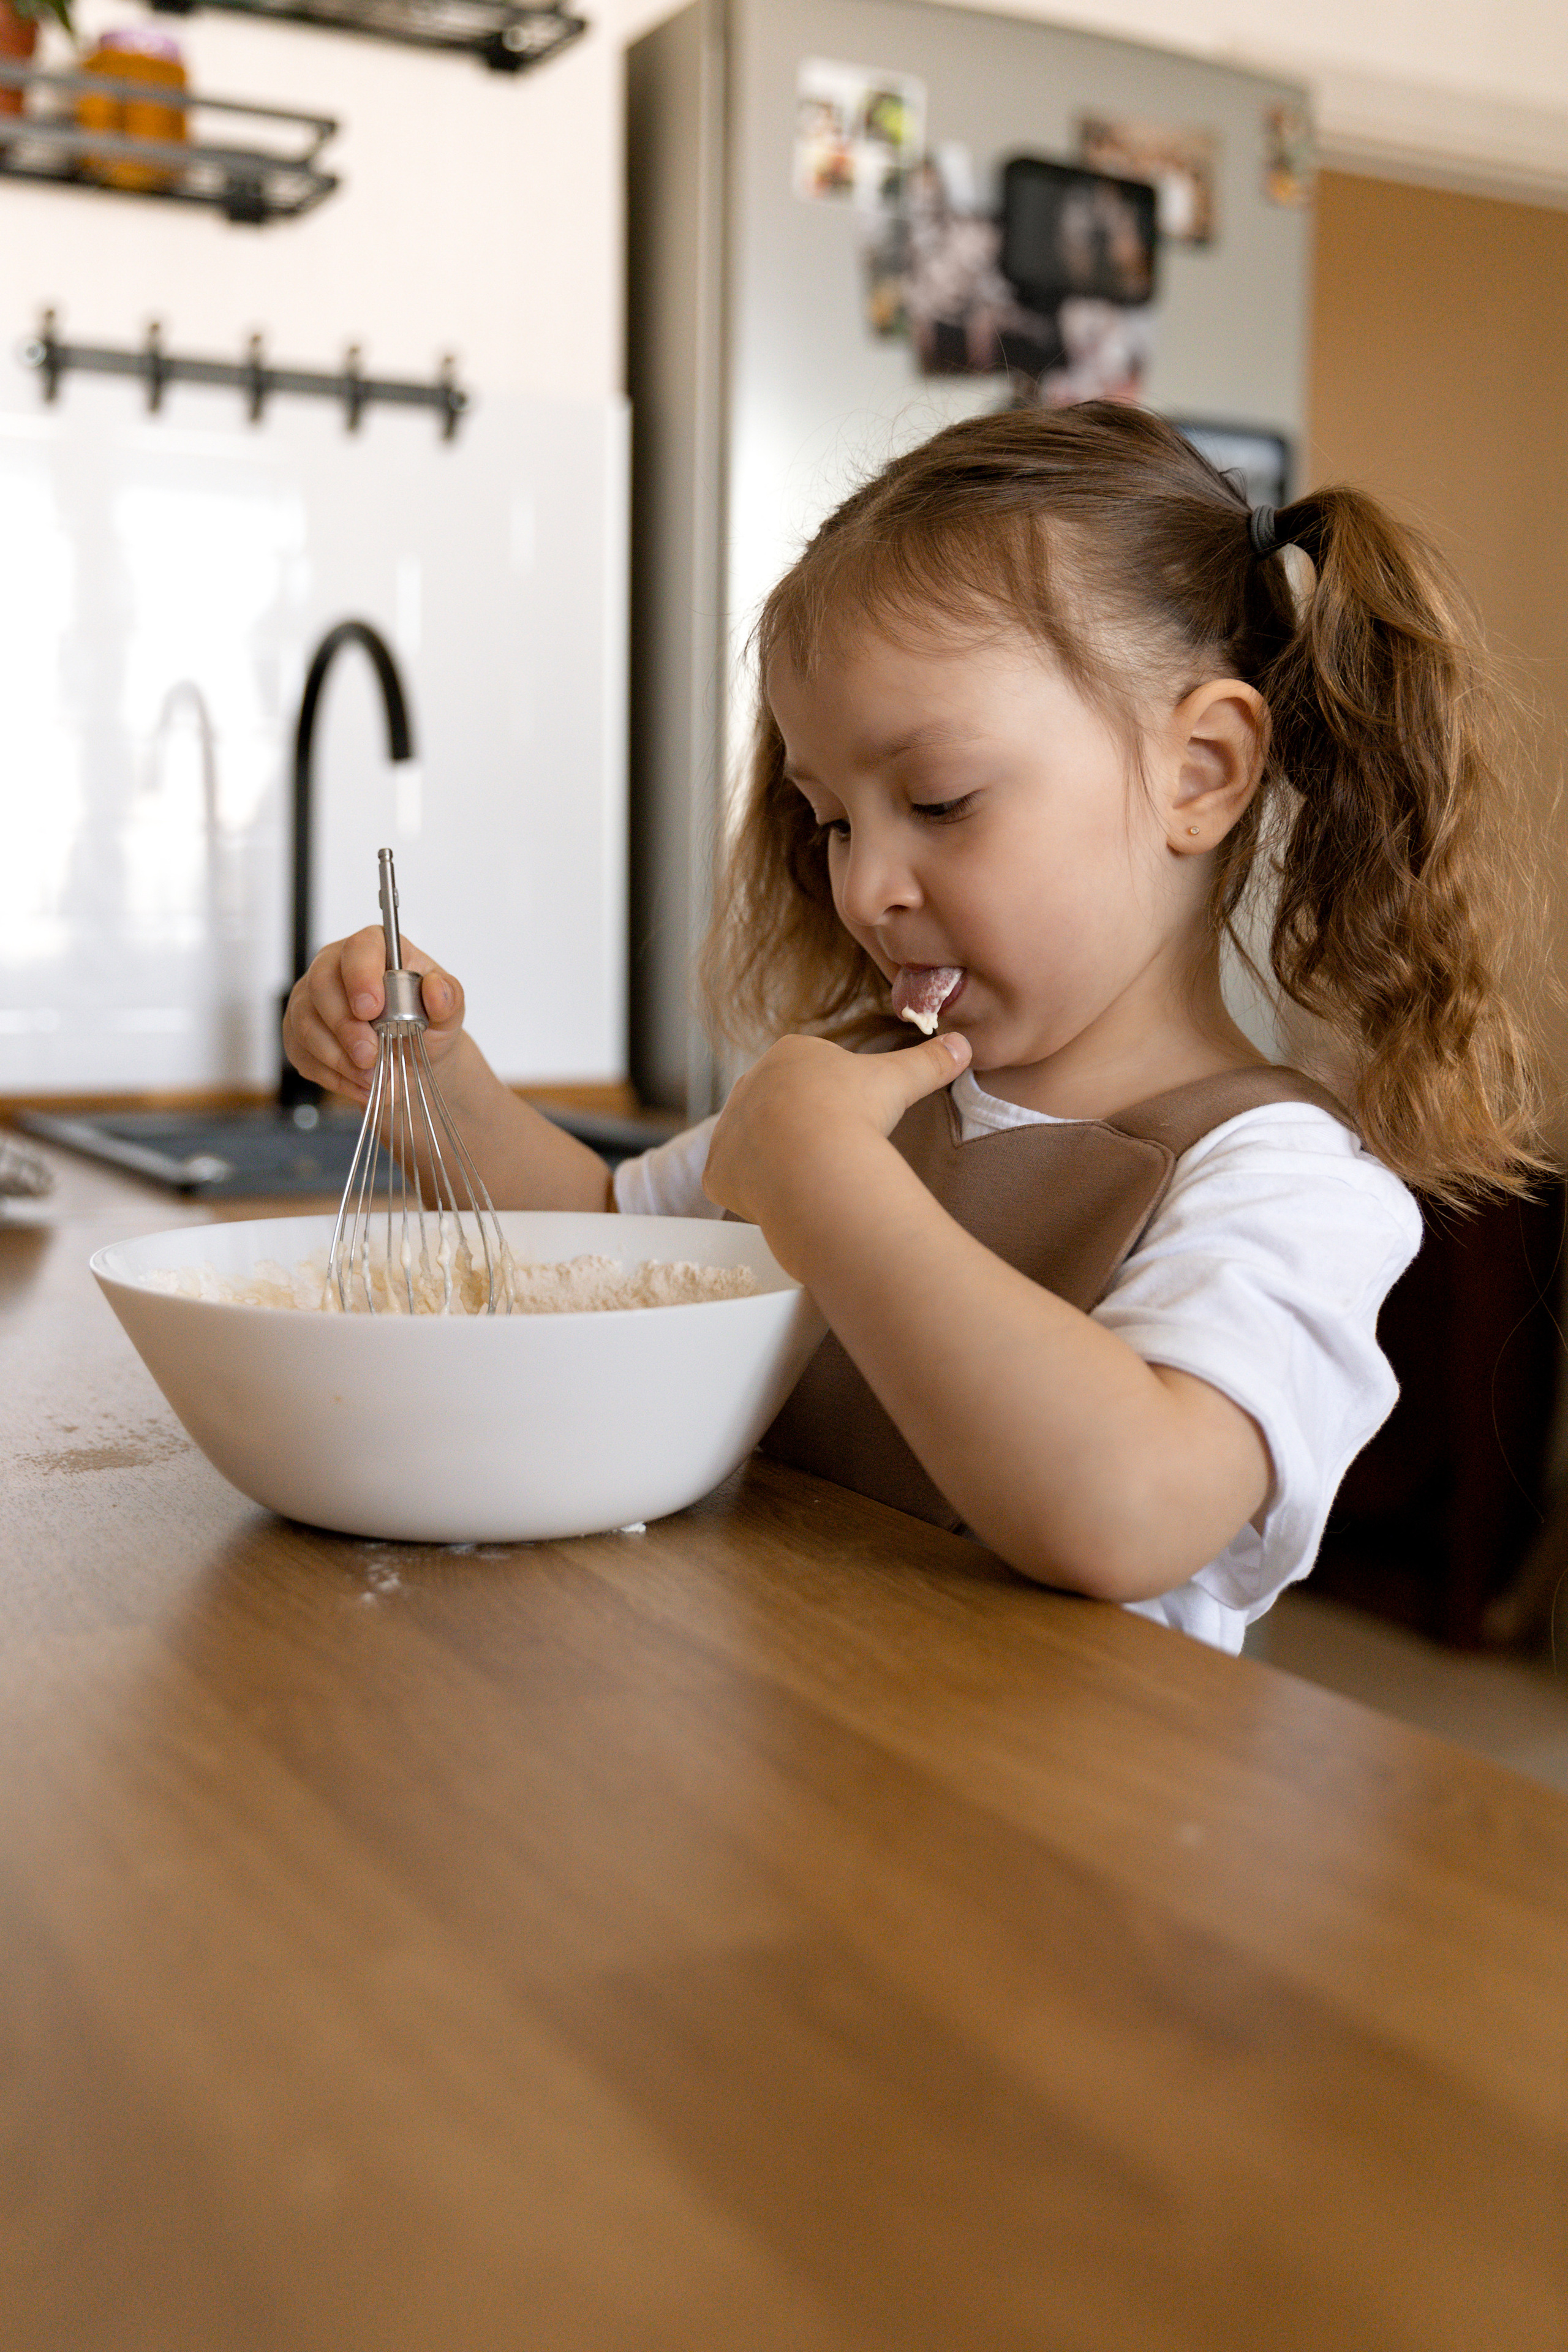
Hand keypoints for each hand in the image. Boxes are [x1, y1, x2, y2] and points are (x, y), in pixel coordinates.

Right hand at [282, 925, 465, 1103]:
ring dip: (339, 1057)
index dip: (360, 975)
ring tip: (372, 1078)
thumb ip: (448, 998)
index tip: (371, 1009)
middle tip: (369, 1056)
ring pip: (306, 1022)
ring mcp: (310, 999)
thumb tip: (436, 990)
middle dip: (345, 1026)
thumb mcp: (447, 1012)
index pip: (359, 948)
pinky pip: (303, 1054)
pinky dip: (333, 1076)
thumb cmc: (424, 1024)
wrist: (411, 1058)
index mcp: (374, 949)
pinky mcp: (298, 1033)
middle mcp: (335, 967)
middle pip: (322, 984)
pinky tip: (359, 1084)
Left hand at [702, 1029, 970, 1237]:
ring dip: (776, 1161)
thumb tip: (964, 1044)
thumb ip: (929, 1061)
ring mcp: (728, 1129)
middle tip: (833, 1153)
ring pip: (753, 1146)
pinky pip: (733, 1183)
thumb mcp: (900, 1080)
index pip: (810, 1075)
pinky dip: (754, 1194)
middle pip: (778, 1110)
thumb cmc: (855, 1112)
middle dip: (801, 1130)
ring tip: (811, 1179)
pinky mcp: (717, 1172)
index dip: (834, 1100)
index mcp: (789, 1055)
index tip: (853, 1120)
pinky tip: (782, 1201)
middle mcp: (749, 1086)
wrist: (814, 1160)